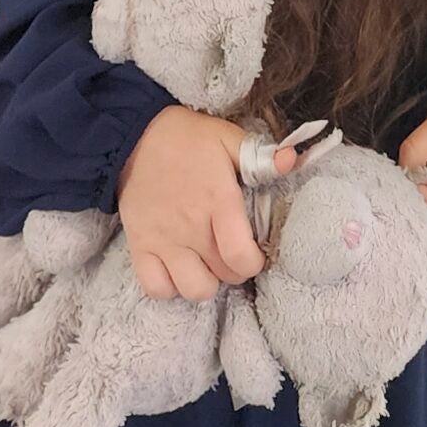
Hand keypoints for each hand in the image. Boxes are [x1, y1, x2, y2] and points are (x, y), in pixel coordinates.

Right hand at [116, 108, 295, 302]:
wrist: (133, 137)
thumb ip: (262, 154)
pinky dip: (170, 286)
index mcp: (217, 200)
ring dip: (206, 281)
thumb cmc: (187, 138)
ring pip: (193, 289)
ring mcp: (163, 241)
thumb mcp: (227, 137)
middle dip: (236, 269)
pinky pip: (157, 288)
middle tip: (233, 250)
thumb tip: (292, 161)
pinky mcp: (140, 247)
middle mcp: (191, 227)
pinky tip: (179, 268)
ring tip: (207, 261)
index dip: (254, 262)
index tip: (256, 252)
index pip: (240, 256)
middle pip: (224, 275)